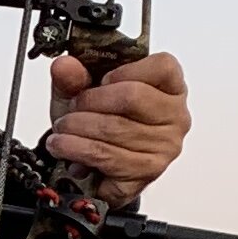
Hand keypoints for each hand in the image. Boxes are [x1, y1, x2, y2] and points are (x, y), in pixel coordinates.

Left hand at [43, 49, 188, 202]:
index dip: (124, 71)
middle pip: (132, 97)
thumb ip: (74, 76)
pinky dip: (76, 149)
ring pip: (115, 128)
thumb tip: (64, 66)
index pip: (163, 67)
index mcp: (170, 88)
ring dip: (77, 127)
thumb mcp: (83, 91)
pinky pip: (107, 156)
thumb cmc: (99, 122)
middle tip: (72, 107)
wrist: (94, 165)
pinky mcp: (147, 172)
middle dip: (90, 101)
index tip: (100, 81)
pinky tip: (63, 146)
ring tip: (62, 128)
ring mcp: (165, 146)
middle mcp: (175, 117)